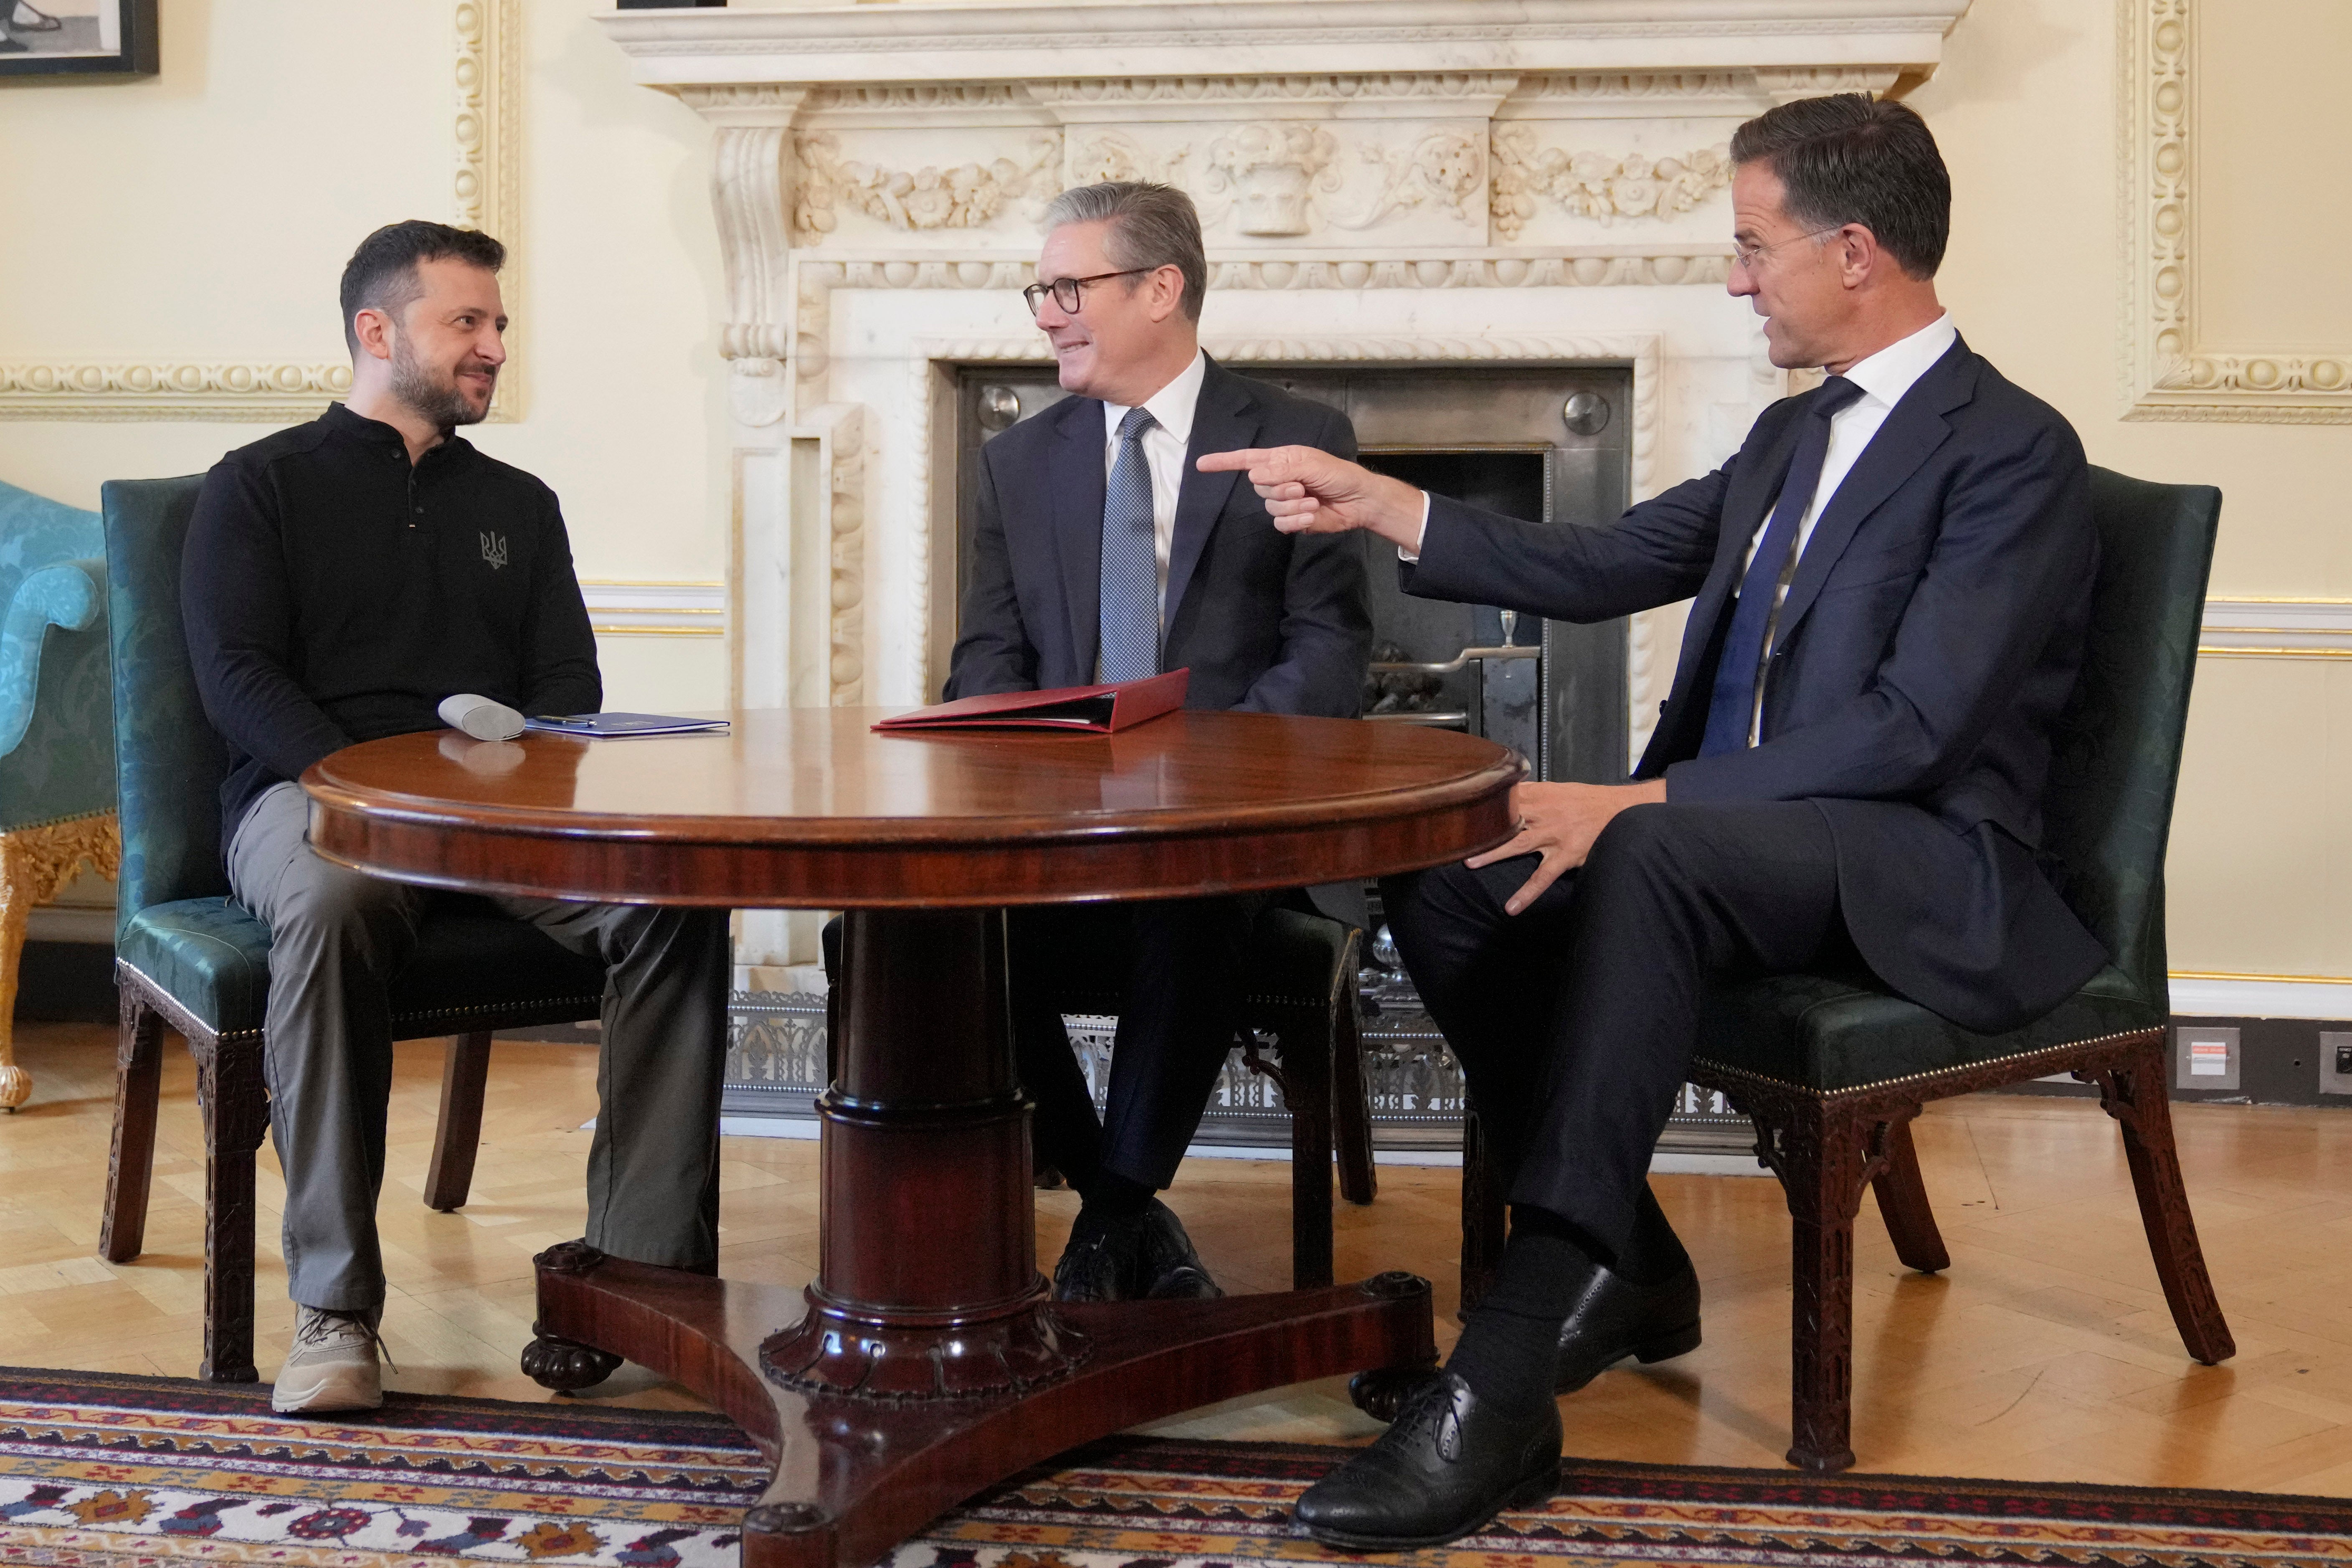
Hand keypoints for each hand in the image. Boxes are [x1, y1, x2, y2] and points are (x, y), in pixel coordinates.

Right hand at [1196, 446, 1425, 550]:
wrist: (1359, 501)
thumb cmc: (1337, 475)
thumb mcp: (1310, 464)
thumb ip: (1281, 468)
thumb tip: (1253, 473)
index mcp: (1280, 460)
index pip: (1245, 460)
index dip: (1224, 462)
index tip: (1201, 464)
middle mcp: (1279, 480)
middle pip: (1259, 486)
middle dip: (1280, 488)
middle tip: (1302, 487)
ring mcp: (1285, 502)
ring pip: (1269, 507)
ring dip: (1291, 505)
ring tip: (1311, 501)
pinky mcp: (1292, 520)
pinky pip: (1280, 523)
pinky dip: (1296, 519)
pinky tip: (1312, 514)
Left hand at [1466, 779, 1669, 914]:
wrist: (1625, 810)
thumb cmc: (1590, 802)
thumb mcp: (1561, 790)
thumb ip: (1534, 793)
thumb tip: (1509, 792)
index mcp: (1542, 794)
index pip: (1506, 794)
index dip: (1482, 799)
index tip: (1457, 804)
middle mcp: (1545, 812)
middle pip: (1506, 817)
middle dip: (1480, 825)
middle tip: (1453, 833)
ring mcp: (1555, 834)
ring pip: (1519, 843)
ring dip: (1494, 852)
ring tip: (1469, 862)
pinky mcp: (1567, 854)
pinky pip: (1544, 876)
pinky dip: (1528, 892)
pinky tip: (1512, 907)